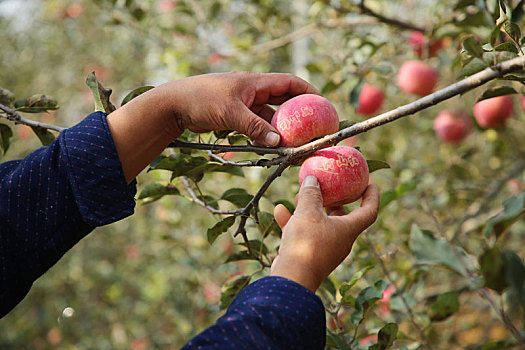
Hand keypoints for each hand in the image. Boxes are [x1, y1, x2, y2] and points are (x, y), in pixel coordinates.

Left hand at [160, 71, 318, 145]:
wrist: (174, 105)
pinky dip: (263, 135)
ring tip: (292, 144)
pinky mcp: (235, 117)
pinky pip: (255, 126)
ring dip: (279, 129)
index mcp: (255, 82)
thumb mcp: (231, 113)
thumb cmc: (202, 100)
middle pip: (282, 101)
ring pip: (269, 117)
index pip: (289, 82)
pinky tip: (269, 147)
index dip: (308, 91)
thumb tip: (279, 142)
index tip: (322, 104)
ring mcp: (244, 104)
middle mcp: (252, 91)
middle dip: (298, 114)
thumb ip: (255, 127)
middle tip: (311, 129)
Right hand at [270, 176, 379, 291]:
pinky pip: (303, 233)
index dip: (371, 196)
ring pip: (320, 224)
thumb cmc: (306, 243)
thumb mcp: (308, 212)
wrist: (292, 278)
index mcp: (348, 230)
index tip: (369, 182)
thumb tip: (313, 179)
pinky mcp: (307, 255)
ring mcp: (324, 249)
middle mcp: (340, 240)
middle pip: (342, 217)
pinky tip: (279, 210)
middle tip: (327, 187)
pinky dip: (293, 222)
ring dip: (309, 209)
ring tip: (297, 196)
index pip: (369, 211)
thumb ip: (311, 194)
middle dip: (334, 201)